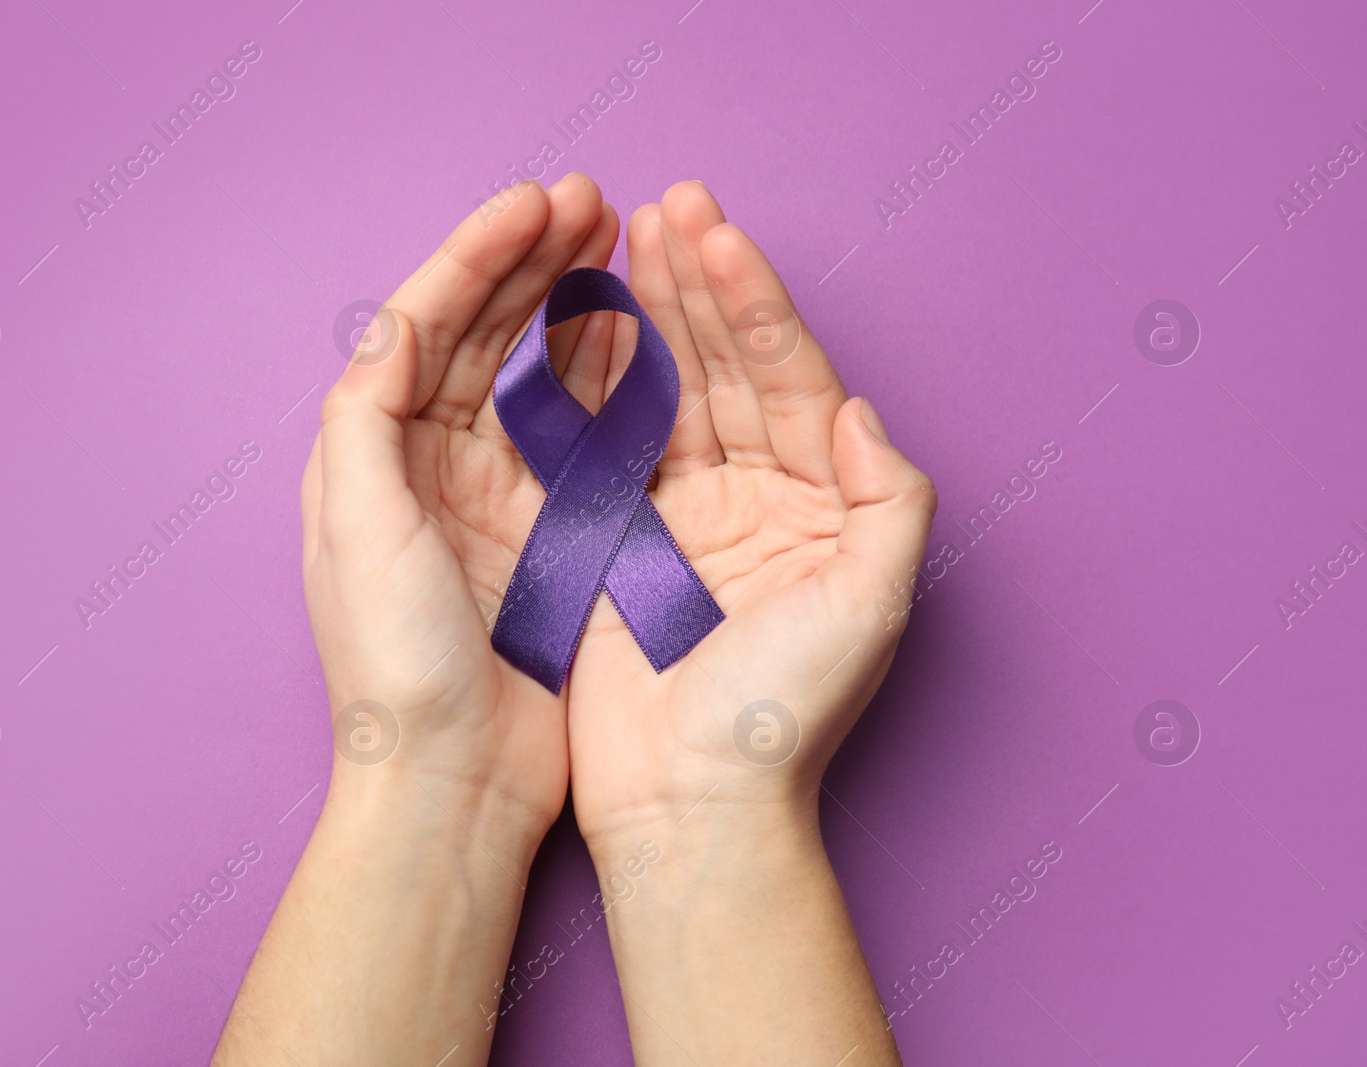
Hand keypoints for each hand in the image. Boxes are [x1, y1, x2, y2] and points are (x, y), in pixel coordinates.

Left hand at [301, 173, 617, 845]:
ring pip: (532, 372)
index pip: (422, 325)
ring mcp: (492, 495)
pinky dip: (603, 380)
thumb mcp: (358, 537)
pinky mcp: (547, 533)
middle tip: (591, 200)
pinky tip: (634, 336)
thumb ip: (364, 423)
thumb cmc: (395, 668)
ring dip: (567, 305)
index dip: (475, 256)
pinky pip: (579, 435)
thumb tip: (394, 322)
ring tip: (613, 241)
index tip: (535, 205)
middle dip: (529, 261)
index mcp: (372, 456)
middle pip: (480, 334)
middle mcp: (427, 463)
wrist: (455, 781)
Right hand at [565, 180, 937, 853]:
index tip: (714, 231)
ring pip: (666, 390)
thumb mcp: (873, 605)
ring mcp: (681, 513)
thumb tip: (856, 407)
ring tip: (625, 236)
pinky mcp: (616, 538)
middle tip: (666, 204)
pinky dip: (595, 381)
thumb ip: (889, 498)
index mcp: (820, 501)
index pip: (787, 375)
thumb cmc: (784, 713)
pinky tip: (581, 323)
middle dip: (699, 284)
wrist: (690, 800)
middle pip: (725, 366)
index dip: (753, 301)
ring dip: (649, 313)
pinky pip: (608, 442)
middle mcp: (755, 495)